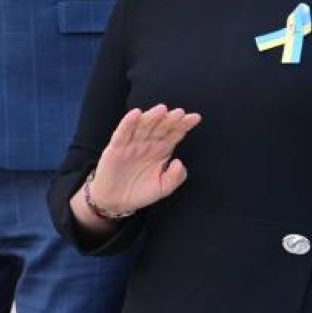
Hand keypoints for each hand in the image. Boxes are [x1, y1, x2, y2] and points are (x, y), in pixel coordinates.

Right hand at [83, 104, 200, 215]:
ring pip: (143, 126)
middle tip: (179, 113)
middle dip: (170, 119)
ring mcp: (132, 144)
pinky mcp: (116, 148)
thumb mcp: (163, 188)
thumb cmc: (141, 192)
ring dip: (152, 117)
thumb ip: (175, 177)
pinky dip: (128, 123)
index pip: (175, 133)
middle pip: (161, 127)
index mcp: (162, 149)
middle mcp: (148, 143)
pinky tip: (136, 114)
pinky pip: (123, 133)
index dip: (184, 125)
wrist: (116, 202)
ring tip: (162, 110)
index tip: (195, 118)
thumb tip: (179, 162)